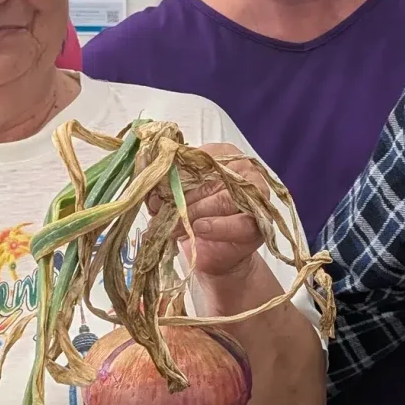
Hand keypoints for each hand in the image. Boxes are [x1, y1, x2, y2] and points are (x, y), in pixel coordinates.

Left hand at [149, 143, 267, 280]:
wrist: (215, 251)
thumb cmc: (196, 215)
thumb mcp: (175, 195)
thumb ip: (163, 185)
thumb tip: (145, 181)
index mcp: (223, 153)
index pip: (195, 158)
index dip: (171, 175)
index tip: (152, 193)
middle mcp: (243, 169)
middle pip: (208, 180)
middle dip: (180, 199)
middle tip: (158, 214)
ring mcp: (255, 195)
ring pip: (221, 201)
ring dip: (193, 215)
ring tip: (173, 227)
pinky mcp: (259, 222)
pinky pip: (238, 223)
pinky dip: (216, 227)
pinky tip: (199, 229)